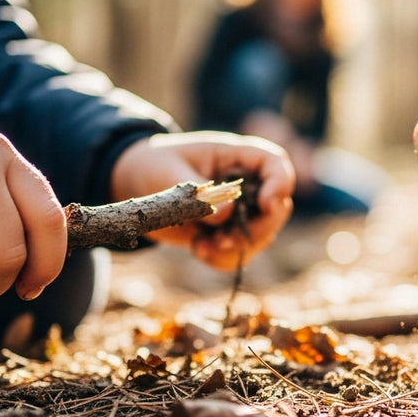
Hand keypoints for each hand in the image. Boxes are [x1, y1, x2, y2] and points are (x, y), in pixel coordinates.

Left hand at [111, 131, 294, 270]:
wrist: (137, 184)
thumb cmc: (155, 167)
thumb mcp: (169, 173)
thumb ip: (198, 195)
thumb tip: (227, 216)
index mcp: (236, 158)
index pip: (275, 163)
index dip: (280, 183)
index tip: (265, 204)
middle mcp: (246, 184)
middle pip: (278, 207)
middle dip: (257, 230)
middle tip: (223, 241)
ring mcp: (239, 211)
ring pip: (262, 236)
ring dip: (237, 249)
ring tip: (202, 248)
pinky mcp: (227, 232)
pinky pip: (239, 254)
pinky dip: (222, 259)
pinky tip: (198, 250)